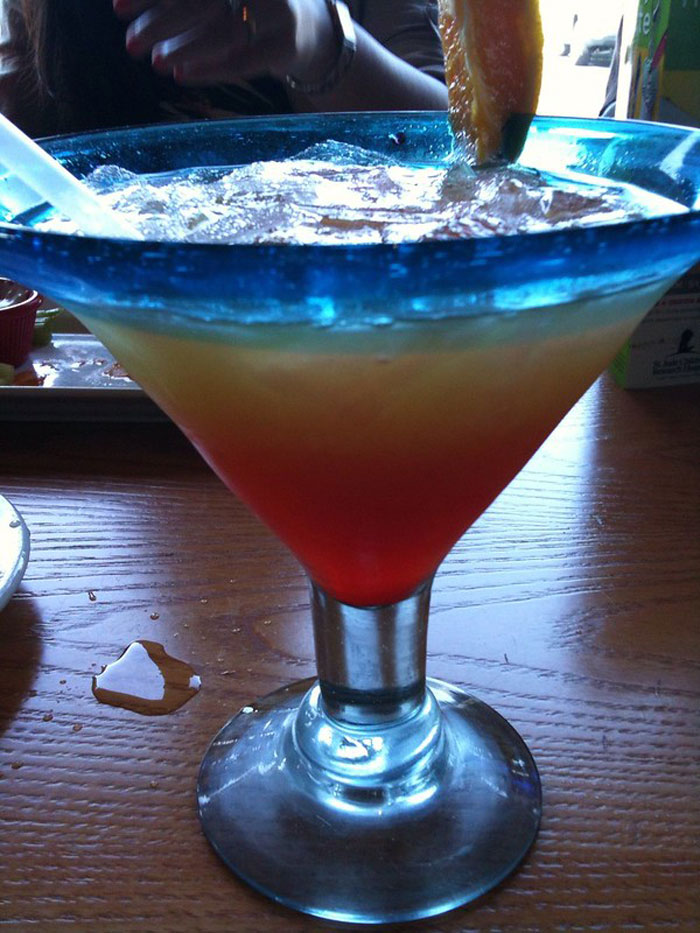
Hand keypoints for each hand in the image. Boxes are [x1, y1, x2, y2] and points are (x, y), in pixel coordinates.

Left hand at [113, 0, 337, 85]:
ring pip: (222, 31)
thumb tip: (124, 9)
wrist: (311, 29)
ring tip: (154, 64)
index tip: (117, 8)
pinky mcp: (287, 46)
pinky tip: (182, 75)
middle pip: (201, 0)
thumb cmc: (248, 8)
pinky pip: (243, 61)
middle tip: (129, 44)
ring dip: (183, 48)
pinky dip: (209, 69)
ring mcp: (278, 12)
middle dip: (159, 22)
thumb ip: (183, 2)